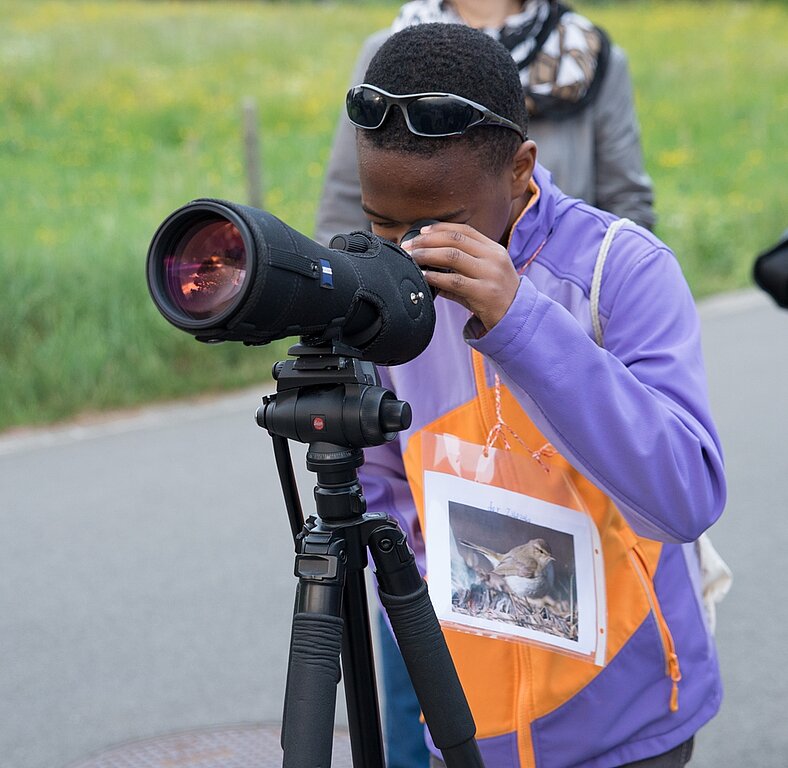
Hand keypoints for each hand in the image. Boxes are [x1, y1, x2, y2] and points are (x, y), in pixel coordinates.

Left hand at [401, 222, 519, 330]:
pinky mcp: (484, 293)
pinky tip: (424, 276)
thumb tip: (429, 264)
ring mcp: (490, 274)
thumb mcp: (483, 275)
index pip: (464, 230)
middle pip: (455, 240)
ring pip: (452, 256)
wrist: (516, 318)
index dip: (440, 228)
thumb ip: (461, 267)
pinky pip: (454, 281)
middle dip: (428, 241)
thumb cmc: (495, 297)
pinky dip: (435, 277)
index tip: (422, 231)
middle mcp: (494, 258)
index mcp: (494, 249)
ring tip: (412, 258)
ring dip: (427, 255)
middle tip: (409, 245)